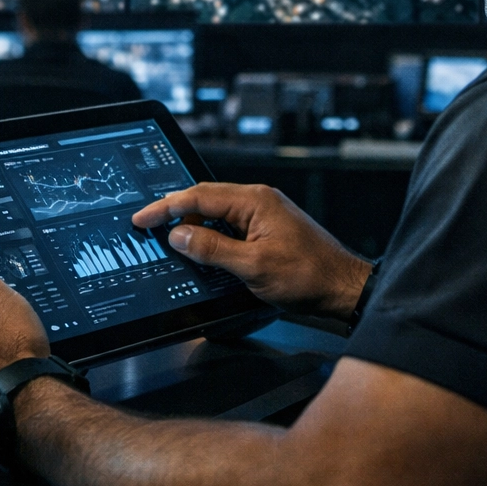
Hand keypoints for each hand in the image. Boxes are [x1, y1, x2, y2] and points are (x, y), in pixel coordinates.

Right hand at [132, 183, 371, 321]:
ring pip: (216, 213)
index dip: (166, 207)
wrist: (344, 289)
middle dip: (174, 211)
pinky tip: (199, 248)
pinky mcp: (267, 230)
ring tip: (167, 237)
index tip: (142, 218)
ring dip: (192, 224)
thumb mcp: (254, 266)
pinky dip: (210, 235)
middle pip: (205, 199)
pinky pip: (230, 225)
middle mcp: (259, 200)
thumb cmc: (309, 277)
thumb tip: (179, 235)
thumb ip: (212, 249)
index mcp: (255, 201)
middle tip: (147, 225)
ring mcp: (264, 214)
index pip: (199, 196)